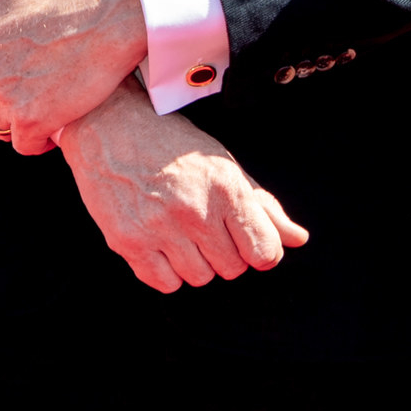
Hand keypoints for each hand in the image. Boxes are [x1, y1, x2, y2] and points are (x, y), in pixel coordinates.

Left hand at [0, 0, 148, 153]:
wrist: (113, 14)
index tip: (19, 66)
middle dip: (5, 98)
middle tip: (41, 81)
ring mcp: (4, 100)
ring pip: (2, 125)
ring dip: (24, 118)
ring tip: (53, 98)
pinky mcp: (33, 122)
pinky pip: (26, 145)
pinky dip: (42, 138)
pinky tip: (61, 118)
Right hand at [58, 78, 309, 291]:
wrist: (111, 127)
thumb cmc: (174, 146)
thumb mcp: (225, 166)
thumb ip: (264, 206)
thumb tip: (298, 239)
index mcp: (226, 189)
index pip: (264, 252)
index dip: (261, 251)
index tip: (249, 242)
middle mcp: (195, 211)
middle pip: (232, 268)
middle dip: (227, 254)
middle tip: (209, 228)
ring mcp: (160, 229)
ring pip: (200, 278)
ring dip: (197, 262)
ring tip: (183, 232)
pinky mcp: (128, 243)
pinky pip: (165, 283)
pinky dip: (168, 271)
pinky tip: (163, 244)